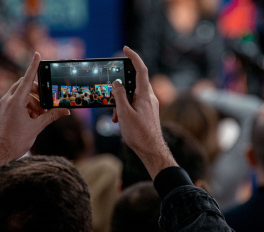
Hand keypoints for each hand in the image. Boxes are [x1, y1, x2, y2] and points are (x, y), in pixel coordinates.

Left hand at [0, 52, 69, 185]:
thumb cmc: (16, 142)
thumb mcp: (37, 127)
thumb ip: (51, 116)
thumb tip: (66, 111)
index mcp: (15, 102)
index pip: (27, 79)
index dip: (33, 66)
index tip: (37, 54)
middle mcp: (7, 100)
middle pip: (24, 86)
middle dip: (37, 91)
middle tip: (46, 102)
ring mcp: (3, 105)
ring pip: (20, 95)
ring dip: (32, 101)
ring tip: (39, 115)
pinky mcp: (1, 111)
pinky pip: (14, 102)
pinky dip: (25, 106)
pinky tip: (31, 118)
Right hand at [112, 47, 176, 178]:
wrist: (151, 150)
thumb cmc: (138, 133)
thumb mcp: (124, 113)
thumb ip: (119, 95)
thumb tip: (117, 82)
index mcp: (145, 95)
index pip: (140, 70)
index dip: (133, 57)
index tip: (125, 49)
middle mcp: (149, 97)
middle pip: (133, 83)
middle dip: (120, 89)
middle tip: (112, 98)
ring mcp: (150, 105)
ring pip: (132, 96)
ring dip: (121, 103)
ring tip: (116, 117)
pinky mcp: (148, 112)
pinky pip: (135, 104)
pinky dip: (126, 109)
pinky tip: (120, 121)